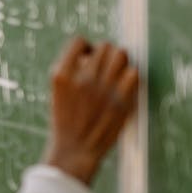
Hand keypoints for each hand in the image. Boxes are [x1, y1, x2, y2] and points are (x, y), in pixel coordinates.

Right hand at [41, 37, 139, 184]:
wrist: (75, 150)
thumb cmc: (66, 120)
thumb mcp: (57, 92)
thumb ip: (72, 71)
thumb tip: (92, 54)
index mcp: (62, 75)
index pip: (78, 42)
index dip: (86, 48)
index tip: (87, 58)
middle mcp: (82, 79)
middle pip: (105, 46)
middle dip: (105, 55)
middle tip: (104, 69)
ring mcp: (103, 90)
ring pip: (121, 55)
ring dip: (120, 62)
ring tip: (116, 75)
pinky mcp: (121, 101)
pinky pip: (133, 73)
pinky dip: (130, 77)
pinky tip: (123, 86)